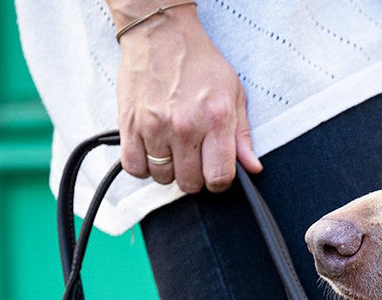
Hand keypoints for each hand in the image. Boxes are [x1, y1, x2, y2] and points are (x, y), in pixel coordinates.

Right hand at [115, 8, 261, 191]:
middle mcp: (185, 126)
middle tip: (194, 157)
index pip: (219, 177)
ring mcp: (154, 127)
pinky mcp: (129, 124)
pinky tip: (153, 151)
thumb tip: (253, 168)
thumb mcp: (234, 94)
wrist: (161, 33)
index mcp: (215, 120)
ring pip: (163, 177)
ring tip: (173, 149)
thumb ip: (242, 136)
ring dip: (169, 170)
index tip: (216, 173)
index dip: (219, 182)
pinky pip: (134, 167)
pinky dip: (143, 166)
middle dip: (195, 177)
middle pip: (190, 183)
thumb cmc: (199, 63)